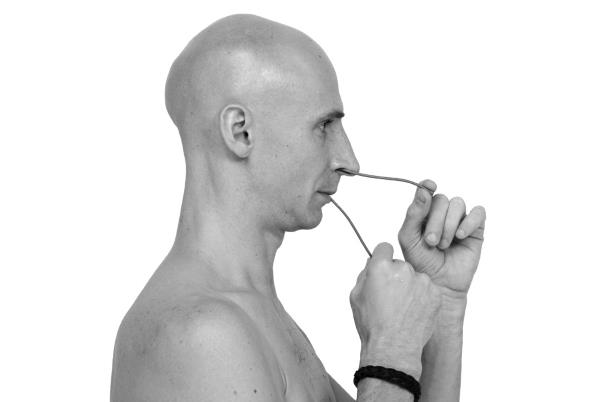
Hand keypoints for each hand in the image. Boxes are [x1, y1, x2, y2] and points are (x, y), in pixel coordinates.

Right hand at [350, 242, 440, 377]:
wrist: (394, 348)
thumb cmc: (372, 325)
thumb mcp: (356, 296)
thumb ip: (365, 275)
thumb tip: (372, 264)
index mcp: (380, 267)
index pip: (384, 247)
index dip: (382, 258)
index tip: (383, 266)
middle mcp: (403, 269)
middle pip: (400, 264)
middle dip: (396, 276)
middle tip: (392, 297)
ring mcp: (422, 281)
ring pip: (415, 277)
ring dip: (411, 287)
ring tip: (403, 309)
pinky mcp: (435, 293)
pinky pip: (428, 289)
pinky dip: (423, 298)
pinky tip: (414, 312)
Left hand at [398, 180, 485, 298]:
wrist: (438, 284)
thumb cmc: (421, 262)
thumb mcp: (409, 238)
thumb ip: (414, 214)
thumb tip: (424, 190)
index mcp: (424, 213)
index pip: (427, 191)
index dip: (427, 186)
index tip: (429, 185)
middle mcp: (442, 213)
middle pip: (441, 199)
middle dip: (435, 221)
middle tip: (431, 242)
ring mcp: (459, 220)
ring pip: (458, 204)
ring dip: (448, 224)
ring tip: (443, 245)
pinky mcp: (476, 229)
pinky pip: (478, 212)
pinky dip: (468, 222)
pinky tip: (460, 235)